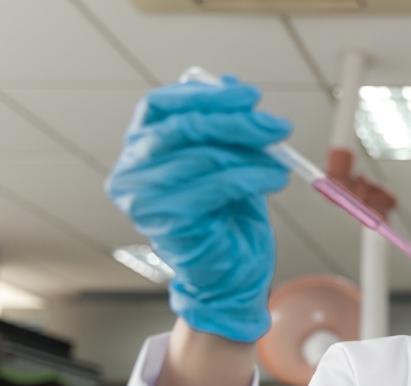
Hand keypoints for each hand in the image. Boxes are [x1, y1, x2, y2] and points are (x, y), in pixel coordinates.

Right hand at [106, 76, 291, 342]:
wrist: (231, 275)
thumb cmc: (227, 217)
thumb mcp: (227, 161)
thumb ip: (223, 126)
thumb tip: (235, 85)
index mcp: (137, 151)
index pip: (159, 106)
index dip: (204, 95)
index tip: (250, 97)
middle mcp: (130, 172)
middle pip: (183, 127)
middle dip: (237, 122)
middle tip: (277, 126)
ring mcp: (143, 198)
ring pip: (204, 156)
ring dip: (251, 153)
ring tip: (280, 160)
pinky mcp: (168, 220)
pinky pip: (218, 184)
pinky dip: (253, 176)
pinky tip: (275, 178)